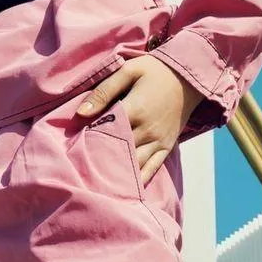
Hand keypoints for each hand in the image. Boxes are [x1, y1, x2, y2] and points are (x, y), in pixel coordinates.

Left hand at [76, 55, 204, 185]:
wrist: (189, 78)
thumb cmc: (155, 71)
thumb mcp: (129, 71)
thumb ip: (104, 91)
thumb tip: (81, 113)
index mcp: (135, 110)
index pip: (105, 132)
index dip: (88, 141)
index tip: (72, 149)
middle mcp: (147, 130)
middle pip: (117, 151)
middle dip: (98, 161)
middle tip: (78, 173)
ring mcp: (158, 141)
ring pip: (133, 165)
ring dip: (116, 174)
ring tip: (95, 186)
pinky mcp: (166, 147)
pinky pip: (151, 169)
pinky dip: (137, 180)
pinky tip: (124, 190)